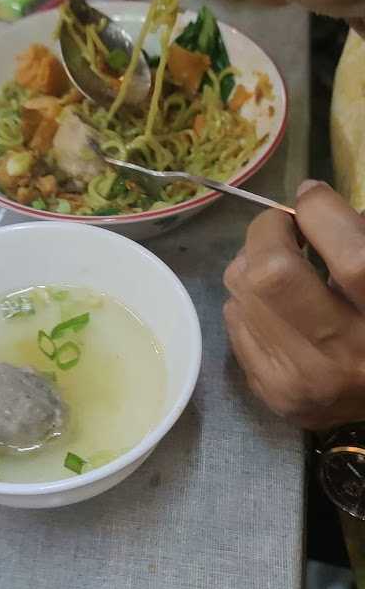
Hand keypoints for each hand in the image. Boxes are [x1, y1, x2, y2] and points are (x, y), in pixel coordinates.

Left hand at [223, 181, 364, 428]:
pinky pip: (234, 319)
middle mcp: (342, 356)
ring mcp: (299, 379)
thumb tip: (307, 202)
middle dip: (268, 233)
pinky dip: (249, 300)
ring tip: (281, 265)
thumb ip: (353, 236)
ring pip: (241, 290)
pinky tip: (277, 307)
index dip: (320, 211)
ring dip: (254, 264)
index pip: (352, 259)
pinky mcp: (270, 390)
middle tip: (284, 227)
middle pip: (271, 274)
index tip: (312, 198)